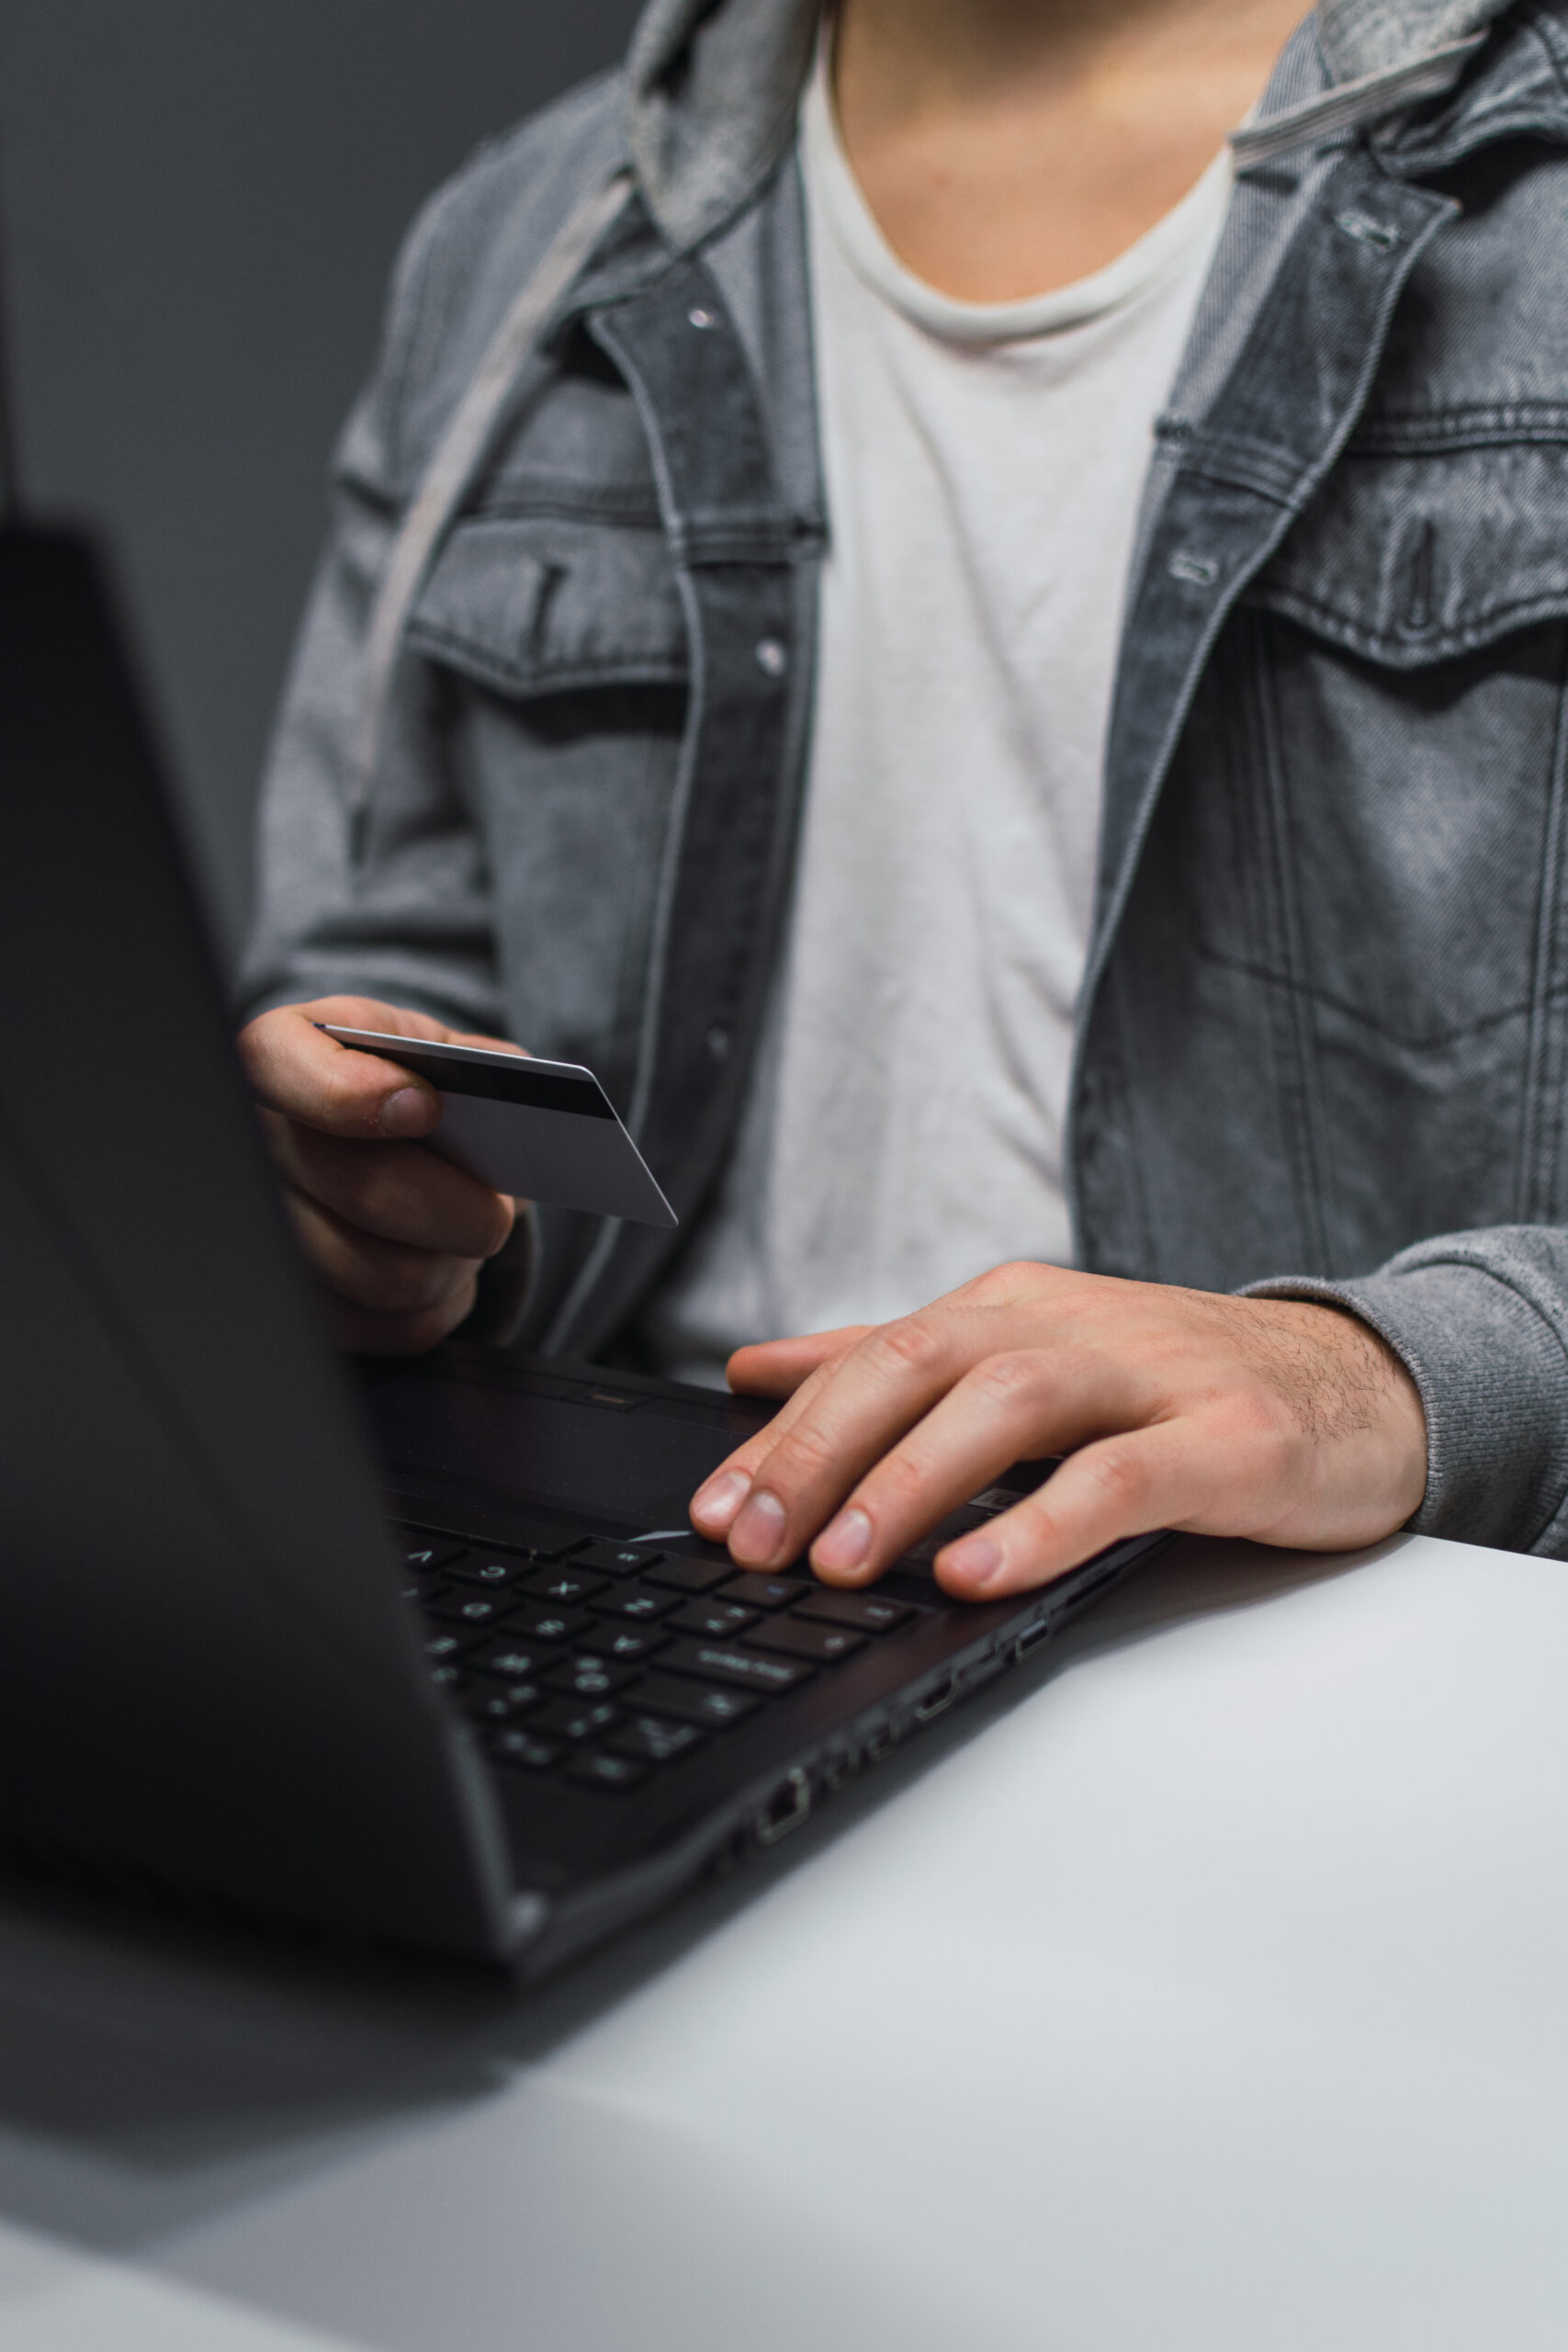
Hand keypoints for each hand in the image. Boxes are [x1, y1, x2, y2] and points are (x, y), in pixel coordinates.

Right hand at [238, 995, 520, 1355]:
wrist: (393, 1143)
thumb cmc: (415, 1087)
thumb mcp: (443, 1051)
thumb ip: (477, 1065)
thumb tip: (513, 1103)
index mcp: (281, 1058)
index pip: (274, 1067)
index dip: (350, 1094)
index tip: (425, 1106)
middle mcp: (259, 1146)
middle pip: (365, 1190)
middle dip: (463, 1208)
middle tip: (499, 1206)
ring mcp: (270, 1234)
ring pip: (389, 1275)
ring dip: (456, 1260)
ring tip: (467, 1231)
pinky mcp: (304, 1308)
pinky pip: (397, 1327)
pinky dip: (443, 1302)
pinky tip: (441, 1261)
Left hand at [689, 1262, 1427, 1597]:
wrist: (1360, 1384)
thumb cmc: (1175, 1387)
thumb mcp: (1025, 1358)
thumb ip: (892, 1364)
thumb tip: (759, 1370)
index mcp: (1011, 1309)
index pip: (870, 1360)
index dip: (783, 1435)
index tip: (712, 1510)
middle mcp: (1069, 1328)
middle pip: (919, 1367)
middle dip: (820, 1454)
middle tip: (751, 1540)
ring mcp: (1151, 1379)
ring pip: (1009, 1405)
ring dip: (914, 1483)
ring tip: (844, 1562)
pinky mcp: (1226, 1441)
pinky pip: (1121, 1478)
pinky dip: (1041, 1524)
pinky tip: (977, 1572)